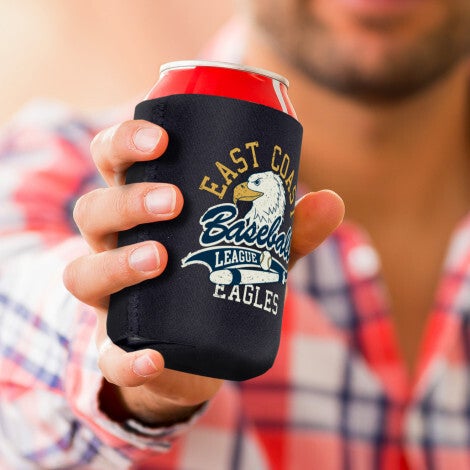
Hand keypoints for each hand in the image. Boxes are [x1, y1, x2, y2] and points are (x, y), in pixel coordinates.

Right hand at [63, 119, 343, 425]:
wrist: (199, 346)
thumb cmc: (218, 275)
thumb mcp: (255, 247)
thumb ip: (288, 228)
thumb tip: (331, 201)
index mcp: (140, 210)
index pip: (113, 162)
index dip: (123, 142)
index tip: (161, 138)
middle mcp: (113, 247)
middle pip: (93, 211)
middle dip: (127, 200)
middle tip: (174, 203)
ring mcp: (111, 299)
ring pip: (84, 274)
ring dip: (117, 264)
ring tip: (159, 259)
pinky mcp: (120, 347)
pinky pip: (106, 355)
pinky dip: (126, 359)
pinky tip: (153, 359)